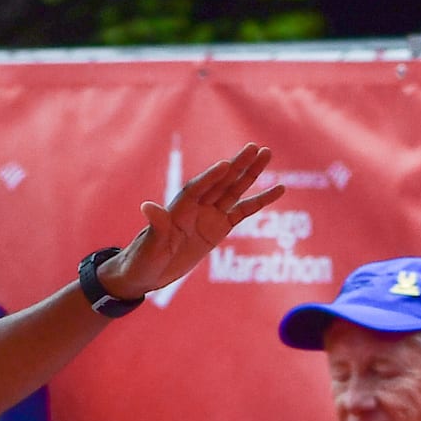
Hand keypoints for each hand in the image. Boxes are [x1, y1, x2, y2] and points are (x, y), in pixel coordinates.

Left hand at [100, 144, 281, 299]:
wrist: (147, 273)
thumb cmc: (142, 259)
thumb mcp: (150, 246)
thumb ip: (156, 226)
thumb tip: (147, 206)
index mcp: (178, 208)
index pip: (197, 189)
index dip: (210, 177)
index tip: (226, 164)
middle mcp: (196, 207)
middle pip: (220, 182)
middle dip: (238, 165)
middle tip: (255, 147)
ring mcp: (210, 216)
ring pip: (234, 190)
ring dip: (251, 174)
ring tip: (267, 154)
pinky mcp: (220, 228)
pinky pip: (243, 212)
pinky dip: (259, 201)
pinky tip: (278, 189)